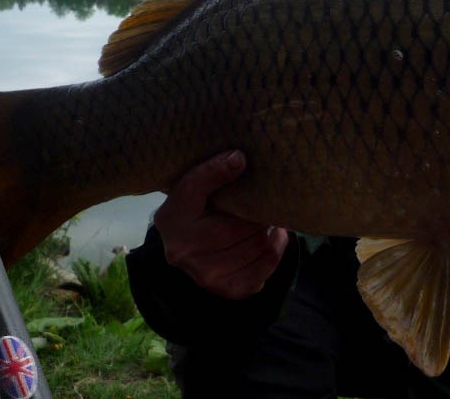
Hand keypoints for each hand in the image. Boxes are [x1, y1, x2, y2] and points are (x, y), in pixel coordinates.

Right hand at [153, 151, 288, 298]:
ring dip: (269, 230)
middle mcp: (187, 256)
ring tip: (267, 216)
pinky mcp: (230, 290)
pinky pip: (266, 267)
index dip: (234, 187)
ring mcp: (209, 278)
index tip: (243, 164)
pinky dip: (275, 248)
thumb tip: (239, 159)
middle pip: (242, 230)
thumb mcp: (188, 188)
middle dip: (259, 212)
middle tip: (266, 199)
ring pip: (259, 247)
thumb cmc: (189, 211)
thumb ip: (209, 172)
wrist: (182, 248)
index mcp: (174, 223)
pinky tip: (271, 235)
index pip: (209, 200)